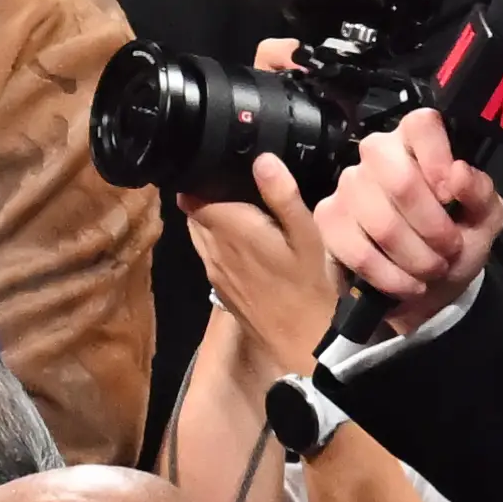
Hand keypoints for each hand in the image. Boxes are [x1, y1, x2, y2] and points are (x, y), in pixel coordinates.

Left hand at [181, 154, 343, 377]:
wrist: (303, 342)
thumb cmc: (310, 287)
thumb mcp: (307, 236)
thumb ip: (282, 196)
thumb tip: (262, 159)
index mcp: (230, 230)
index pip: (192, 195)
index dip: (200, 177)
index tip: (218, 166)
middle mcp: (213, 250)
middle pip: (193, 213)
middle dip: (207, 196)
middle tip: (235, 185)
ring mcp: (213, 272)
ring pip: (198, 234)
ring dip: (211, 220)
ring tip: (241, 209)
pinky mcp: (220, 288)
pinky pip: (208, 256)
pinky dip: (218, 243)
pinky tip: (246, 244)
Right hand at [310, 110, 502, 334]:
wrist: (429, 284)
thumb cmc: (457, 237)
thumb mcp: (485, 217)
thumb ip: (480, 192)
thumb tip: (458, 173)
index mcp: (417, 142)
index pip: (420, 124)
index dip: (438, 158)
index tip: (451, 196)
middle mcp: (377, 155)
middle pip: (399, 179)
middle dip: (433, 226)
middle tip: (450, 248)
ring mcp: (347, 186)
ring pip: (382, 224)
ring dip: (416, 258)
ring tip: (431, 269)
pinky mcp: (327, 220)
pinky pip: (358, 252)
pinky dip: (390, 276)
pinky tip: (407, 283)